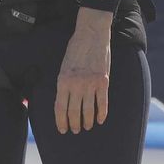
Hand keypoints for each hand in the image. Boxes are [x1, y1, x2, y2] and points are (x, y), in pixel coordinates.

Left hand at [54, 6, 112, 133]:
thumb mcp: (64, 66)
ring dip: (87, 122)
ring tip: (86, 126)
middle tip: (75, 130)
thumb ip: (63, 84)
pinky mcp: (103, 81)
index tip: (62, 130)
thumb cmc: (76, 49)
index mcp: (63, 81)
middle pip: (73, 112)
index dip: (61, 122)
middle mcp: (75, 84)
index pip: (60, 108)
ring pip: (88, 111)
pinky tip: (100, 120)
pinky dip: (101, 114)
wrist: (91, 34)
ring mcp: (90, 84)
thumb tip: (62, 102)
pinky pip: (102, 103)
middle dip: (74, 124)